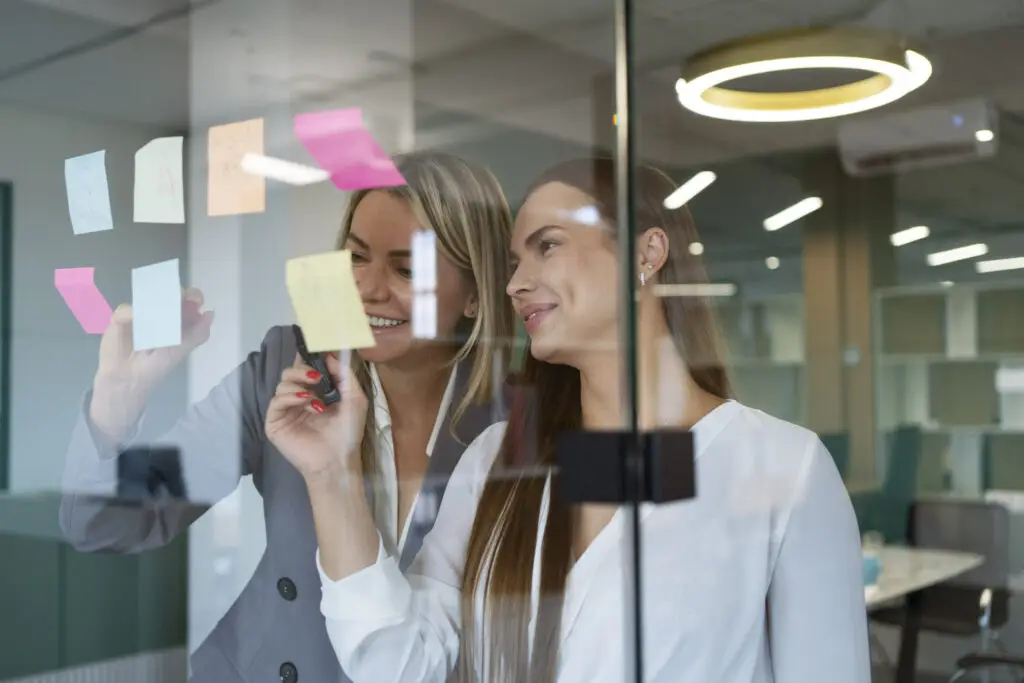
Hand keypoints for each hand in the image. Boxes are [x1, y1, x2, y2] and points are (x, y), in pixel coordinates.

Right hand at [90, 288, 213, 438]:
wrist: (127, 379)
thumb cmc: (156, 366)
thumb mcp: (181, 351)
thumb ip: (198, 334)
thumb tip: (211, 314)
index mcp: (176, 321)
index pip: (187, 302)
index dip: (193, 297)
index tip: (195, 298)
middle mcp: (159, 314)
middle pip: (169, 294)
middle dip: (176, 292)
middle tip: (179, 296)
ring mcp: (139, 314)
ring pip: (147, 297)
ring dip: (154, 298)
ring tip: (160, 308)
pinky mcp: (120, 318)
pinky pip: (126, 309)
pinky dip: (131, 313)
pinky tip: (135, 321)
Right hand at [265, 352, 368, 482]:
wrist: (338, 460)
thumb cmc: (348, 432)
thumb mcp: (355, 398)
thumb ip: (344, 374)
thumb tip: (330, 354)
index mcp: (316, 392)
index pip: (305, 367)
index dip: (306, 355)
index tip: (314, 345)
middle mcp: (298, 398)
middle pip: (290, 371)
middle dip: (303, 369)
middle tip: (316, 377)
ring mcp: (286, 410)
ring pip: (282, 382)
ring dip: (300, 385)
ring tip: (316, 399)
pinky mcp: (275, 421)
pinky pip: (276, 400)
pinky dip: (291, 396)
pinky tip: (306, 402)